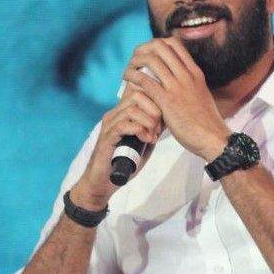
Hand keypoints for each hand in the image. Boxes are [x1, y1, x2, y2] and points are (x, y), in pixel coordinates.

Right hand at [72, 83, 162, 207]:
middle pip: (137, 95)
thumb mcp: (145, 142)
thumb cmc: (125, 162)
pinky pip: (123, 124)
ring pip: (131, 108)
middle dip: (154, 110)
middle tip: (158, 129)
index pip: (140, 91)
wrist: (104, 182)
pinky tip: (146, 140)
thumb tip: (169, 117)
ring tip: (152, 136)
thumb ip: (154, 128)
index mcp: (123, 112)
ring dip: (148, 121)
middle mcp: (114, 114)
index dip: (156, 102)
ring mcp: (109, 125)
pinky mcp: (106, 137)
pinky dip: (139, 130)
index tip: (163, 120)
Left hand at [123, 38, 230, 161]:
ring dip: (135, 61)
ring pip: (151, 59)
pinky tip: (127, 80)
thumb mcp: (200, 94)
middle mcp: (186, 75)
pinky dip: (132, 76)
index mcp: (195, 72)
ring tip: (128, 70)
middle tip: (135, 59)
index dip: (156, 44)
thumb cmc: (205, 122)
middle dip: (143, 49)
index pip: (174, 43)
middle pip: (160, 46)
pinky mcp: (167, 101)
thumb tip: (172, 80)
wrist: (213, 138)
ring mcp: (177, 87)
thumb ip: (187, 84)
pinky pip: (145, 81)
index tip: (148, 53)